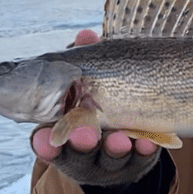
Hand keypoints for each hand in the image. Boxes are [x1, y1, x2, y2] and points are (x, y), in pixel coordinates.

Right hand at [30, 30, 159, 185]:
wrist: (136, 130)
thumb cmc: (104, 96)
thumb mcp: (93, 79)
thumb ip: (87, 59)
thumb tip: (86, 36)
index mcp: (66, 134)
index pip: (50, 142)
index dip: (46, 143)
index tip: (44, 139)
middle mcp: (87, 150)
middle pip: (80, 152)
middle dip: (81, 143)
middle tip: (85, 133)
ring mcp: (114, 157)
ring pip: (112, 157)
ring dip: (113, 147)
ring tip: (119, 139)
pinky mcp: (140, 158)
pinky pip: (143, 156)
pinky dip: (143, 148)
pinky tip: (148, 141)